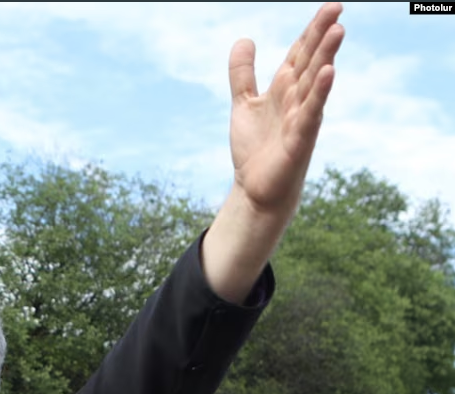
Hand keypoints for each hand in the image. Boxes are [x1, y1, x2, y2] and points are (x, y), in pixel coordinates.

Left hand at [202, 3, 345, 302]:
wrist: (255, 188)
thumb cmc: (255, 147)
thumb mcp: (244, 103)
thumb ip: (243, 73)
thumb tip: (245, 38)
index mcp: (284, 89)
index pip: (300, 53)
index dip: (312, 29)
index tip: (331, 5)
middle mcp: (296, 99)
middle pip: (310, 61)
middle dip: (322, 36)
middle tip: (337, 8)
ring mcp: (301, 118)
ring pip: (313, 83)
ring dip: (325, 57)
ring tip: (337, 30)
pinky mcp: (300, 140)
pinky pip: (311, 113)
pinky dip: (318, 94)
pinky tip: (327, 74)